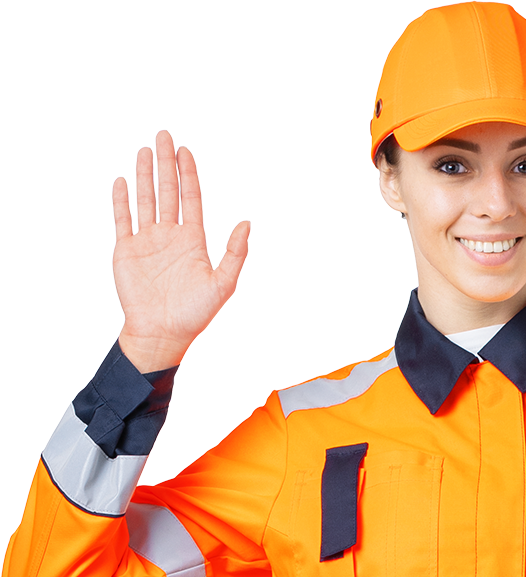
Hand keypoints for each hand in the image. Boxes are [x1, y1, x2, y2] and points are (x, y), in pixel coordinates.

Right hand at [112, 131, 250, 371]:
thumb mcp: (222, 285)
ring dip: (144, 175)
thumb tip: (247, 223)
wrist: (161, 335)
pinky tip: (121, 182)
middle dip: (165, 163)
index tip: (185, 150)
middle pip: (167, 191)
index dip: (187, 173)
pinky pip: (123, 220)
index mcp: (191, 240)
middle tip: (163, 135)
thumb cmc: (194, 315)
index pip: (189, 198)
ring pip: (145, 200)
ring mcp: (147, 242)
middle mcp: (169, 236)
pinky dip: (121, 201)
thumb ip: (235, 254)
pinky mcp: (127, 251)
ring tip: (143, 149)